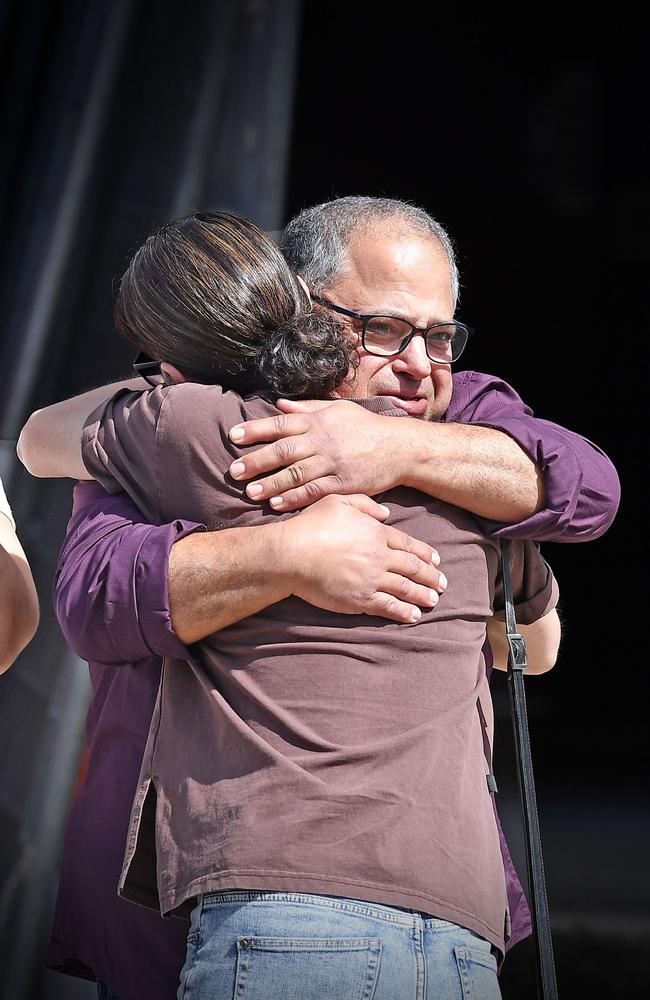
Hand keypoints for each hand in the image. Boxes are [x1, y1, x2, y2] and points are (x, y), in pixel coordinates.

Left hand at [229, 398, 406, 510]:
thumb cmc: (366, 427)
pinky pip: (314, 492)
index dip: (255, 430)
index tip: (233, 436)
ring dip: (270, 484)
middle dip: (256, 461)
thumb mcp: (338, 410)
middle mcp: (322, 441)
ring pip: (295, 474)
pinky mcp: (343, 484)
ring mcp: (332, 463)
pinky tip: (277, 504)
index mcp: (318, 422)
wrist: (399, 448)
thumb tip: (279, 405)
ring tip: (250, 492)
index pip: (280, 424)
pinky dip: (294, 498)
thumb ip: (307, 408)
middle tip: (233, 471)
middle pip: (283, 451)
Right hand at [278, 493, 445, 623]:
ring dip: (422, 595)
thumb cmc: (311, 525)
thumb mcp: (338, 502)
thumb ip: (365, 505)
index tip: (437, 561)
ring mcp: (371, 579)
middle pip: (413, 568)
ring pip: (405, 588)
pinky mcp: (360, 599)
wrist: (292, 554)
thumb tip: (386, 514)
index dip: (426, 554)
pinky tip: (413, 615)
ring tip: (433, 601)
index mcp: (376, 533)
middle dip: (431, 576)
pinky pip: (388, 606)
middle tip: (443, 584)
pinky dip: (403, 611)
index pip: (409, 545)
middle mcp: (379, 556)